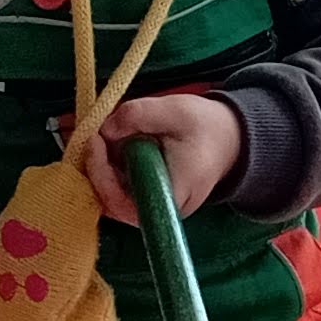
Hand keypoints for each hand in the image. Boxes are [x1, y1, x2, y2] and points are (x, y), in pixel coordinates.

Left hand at [79, 90, 244, 224]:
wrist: (230, 139)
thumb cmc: (206, 127)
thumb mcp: (175, 110)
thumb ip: (138, 115)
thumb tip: (104, 129)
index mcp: (172, 195)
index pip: (126, 204)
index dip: (102, 179)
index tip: (96, 141)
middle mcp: (161, 209)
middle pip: (114, 202)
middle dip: (96, 169)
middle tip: (90, 134)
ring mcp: (153, 206)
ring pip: (113, 196)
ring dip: (99, 167)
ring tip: (97, 135)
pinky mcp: (147, 197)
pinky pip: (120, 189)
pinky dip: (107, 167)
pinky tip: (104, 143)